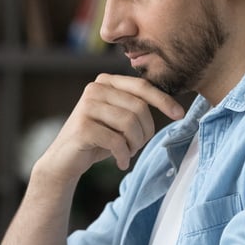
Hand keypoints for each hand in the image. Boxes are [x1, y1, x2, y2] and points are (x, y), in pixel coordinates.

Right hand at [38, 74, 183, 178]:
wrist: (65, 160)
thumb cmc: (98, 139)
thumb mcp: (119, 118)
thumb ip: (136, 106)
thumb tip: (173, 106)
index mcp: (105, 82)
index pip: (142, 86)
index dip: (163, 100)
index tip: (179, 115)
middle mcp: (94, 89)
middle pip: (139, 107)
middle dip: (144, 132)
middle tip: (136, 146)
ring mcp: (86, 106)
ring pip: (129, 124)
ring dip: (134, 145)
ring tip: (127, 153)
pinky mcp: (82, 127)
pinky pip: (117, 141)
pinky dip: (123, 156)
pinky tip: (120, 162)